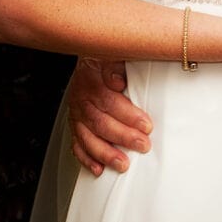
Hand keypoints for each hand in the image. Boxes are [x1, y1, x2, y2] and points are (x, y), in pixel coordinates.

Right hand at [68, 57, 152, 175]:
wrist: (89, 55)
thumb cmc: (105, 57)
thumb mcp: (112, 52)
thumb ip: (116, 65)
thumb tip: (118, 81)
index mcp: (91, 80)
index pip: (109, 101)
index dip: (128, 115)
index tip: (146, 125)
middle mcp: (81, 99)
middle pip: (101, 122)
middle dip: (123, 137)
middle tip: (142, 145)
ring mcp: (76, 114)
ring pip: (88, 138)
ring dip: (106, 153)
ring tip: (123, 164)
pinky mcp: (75, 125)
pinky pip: (77, 145)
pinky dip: (87, 159)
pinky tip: (98, 168)